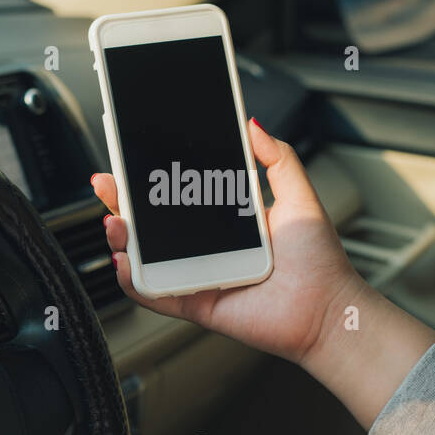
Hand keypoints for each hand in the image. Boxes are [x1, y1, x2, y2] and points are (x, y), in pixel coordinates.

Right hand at [94, 119, 434, 425]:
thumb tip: (254, 124)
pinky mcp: (196, 305)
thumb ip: (278, 158)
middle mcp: (208, 249)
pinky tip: (125, 263)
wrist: (327, 310)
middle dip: (122, 204)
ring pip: (147, 259)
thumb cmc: (319, 262)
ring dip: (123, 240)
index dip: (150, 180)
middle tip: (108, 186)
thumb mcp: (300, 197)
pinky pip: (156, 296)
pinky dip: (134, 282)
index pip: (178, 196)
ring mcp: (198, 277)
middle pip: (152, 225)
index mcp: (226, 221)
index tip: (131, 161)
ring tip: (116, 223)